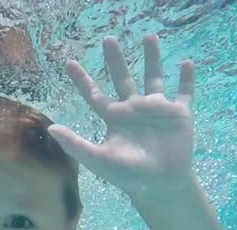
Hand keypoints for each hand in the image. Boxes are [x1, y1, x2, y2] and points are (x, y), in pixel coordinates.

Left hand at [48, 35, 195, 193]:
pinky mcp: (179, 114)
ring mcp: (157, 111)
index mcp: (115, 118)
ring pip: (154, 78)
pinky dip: (186, 79)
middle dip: (116, 60)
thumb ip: (76, 144)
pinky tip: (186, 63)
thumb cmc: (129, 176)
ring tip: (149, 37)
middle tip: (108, 39)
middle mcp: (134, 110)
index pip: (95, 95)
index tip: (69, 63)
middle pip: (122, 79)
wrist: (161, 186)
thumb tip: (50, 129)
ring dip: (152, 58)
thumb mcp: (99, 159)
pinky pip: (184, 92)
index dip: (82, 79)